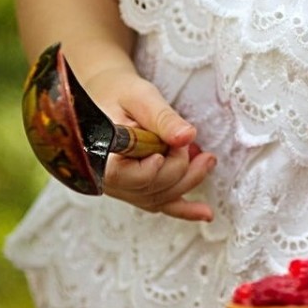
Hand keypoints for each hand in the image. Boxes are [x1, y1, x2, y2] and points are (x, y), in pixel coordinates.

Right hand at [89, 70, 216, 221]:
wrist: (110, 97)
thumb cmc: (121, 93)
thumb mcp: (142, 97)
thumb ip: (163, 118)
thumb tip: (186, 137)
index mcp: (99, 154)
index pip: (125, 175)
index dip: (152, 167)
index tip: (172, 146)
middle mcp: (106, 179)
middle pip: (150, 188)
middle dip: (178, 166)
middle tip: (188, 140)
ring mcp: (121, 189)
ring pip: (160, 197)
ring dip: (188, 181)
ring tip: (208, 160)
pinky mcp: (136, 190)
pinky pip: (161, 204)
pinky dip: (184, 210)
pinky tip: (205, 213)